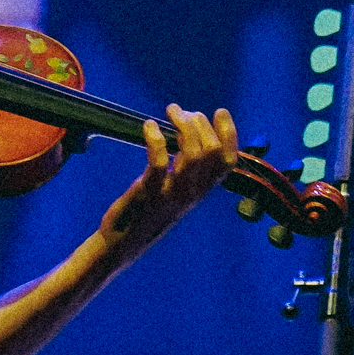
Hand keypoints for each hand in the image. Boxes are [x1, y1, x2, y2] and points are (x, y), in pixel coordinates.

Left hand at [99, 106, 238, 255]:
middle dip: (199, 122)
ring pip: (193, 153)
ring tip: (170, 112)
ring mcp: (173, 194)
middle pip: (212, 150)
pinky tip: (148, 126)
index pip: (228, 161)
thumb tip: (187, 130)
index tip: (219, 112)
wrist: (124, 242)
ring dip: (182, 124)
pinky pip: (158, 162)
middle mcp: (193, 193)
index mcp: (202, 190)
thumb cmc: (147, 210)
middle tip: (180, 112)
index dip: (229, 134)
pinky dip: (156, 138)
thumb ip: (186, 168)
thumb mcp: (175, 190)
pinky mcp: (149, 193)